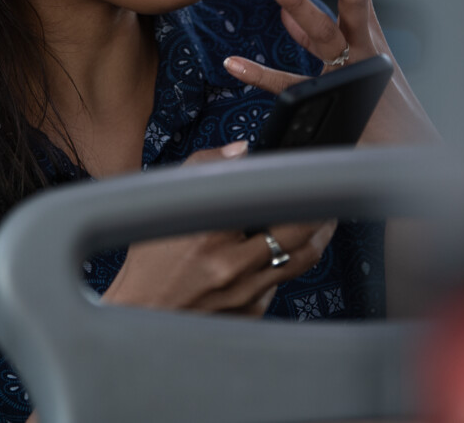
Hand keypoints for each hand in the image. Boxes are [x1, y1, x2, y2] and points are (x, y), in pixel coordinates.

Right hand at [100, 141, 336, 316]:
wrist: (140, 309)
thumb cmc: (150, 259)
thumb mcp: (165, 202)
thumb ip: (204, 167)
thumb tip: (242, 151)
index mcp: (210, 233)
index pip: (273, 205)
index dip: (300, 192)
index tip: (309, 180)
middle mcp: (231, 268)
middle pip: (300, 239)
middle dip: (319, 217)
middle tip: (324, 201)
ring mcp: (244, 295)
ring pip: (299, 263)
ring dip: (311, 241)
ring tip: (313, 223)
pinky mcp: (250, 313)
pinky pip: (280, 285)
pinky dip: (281, 268)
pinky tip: (273, 255)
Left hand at [223, 0, 436, 145]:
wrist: (413, 164)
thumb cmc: (383, 114)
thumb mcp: (351, 67)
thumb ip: (319, 39)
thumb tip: (288, 17)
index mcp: (368, 30)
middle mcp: (366, 44)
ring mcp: (353, 73)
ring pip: (326, 33)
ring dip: (299, 5)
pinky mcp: (335, 105)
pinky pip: (293, 87)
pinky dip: (262, 75)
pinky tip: (232, 63)